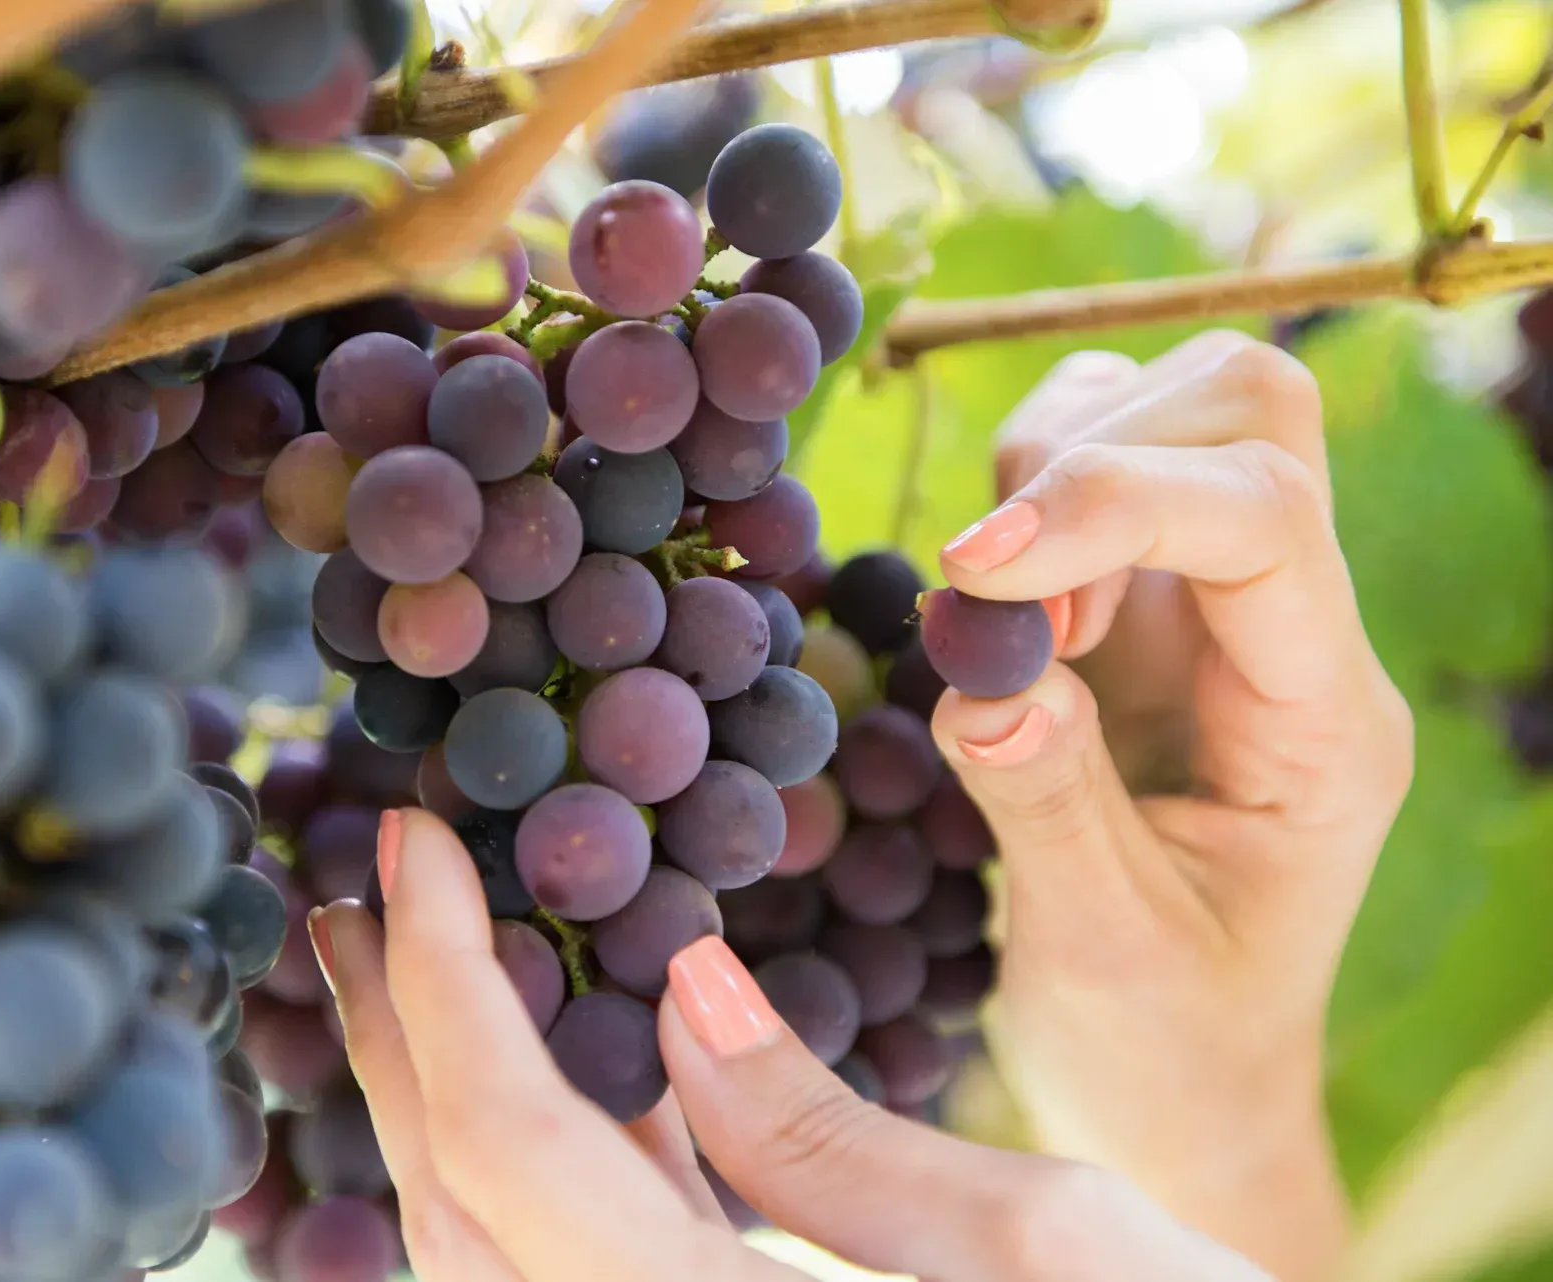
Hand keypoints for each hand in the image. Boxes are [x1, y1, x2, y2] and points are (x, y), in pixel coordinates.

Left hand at [307, 808, 1273, 1281]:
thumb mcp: (1047, 1243)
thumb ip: (823, 1135)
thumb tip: (684, 989)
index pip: (506, 1147)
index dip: (436, 979)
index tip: (407, 836)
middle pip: (460, 1208)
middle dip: (396, 1036)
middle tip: (360, 891)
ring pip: (494, 1258)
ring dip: (450, 1103)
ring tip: (428, 966)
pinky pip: (575, 1281)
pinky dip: (549, 1176)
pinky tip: (585, 1086)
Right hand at [929, 331, 1415, 1281]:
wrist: (1173, 1090)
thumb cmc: (1159, 1048)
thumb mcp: (1102, 953)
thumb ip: (1047, 802)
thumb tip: (984, 674)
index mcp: (1326, 726)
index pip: (1264, 520)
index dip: (1110, 505)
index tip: (974, 572)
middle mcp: (1292, 638)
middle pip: (1248, 408)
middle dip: (1091, 457)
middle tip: (1001, 598)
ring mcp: (1221, 612)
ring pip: (1171, 405)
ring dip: (1049, 468)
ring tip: (1003, 618)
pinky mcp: (1144, 612)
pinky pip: (1095, 460)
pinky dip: (1023, 491)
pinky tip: (1002, 605)